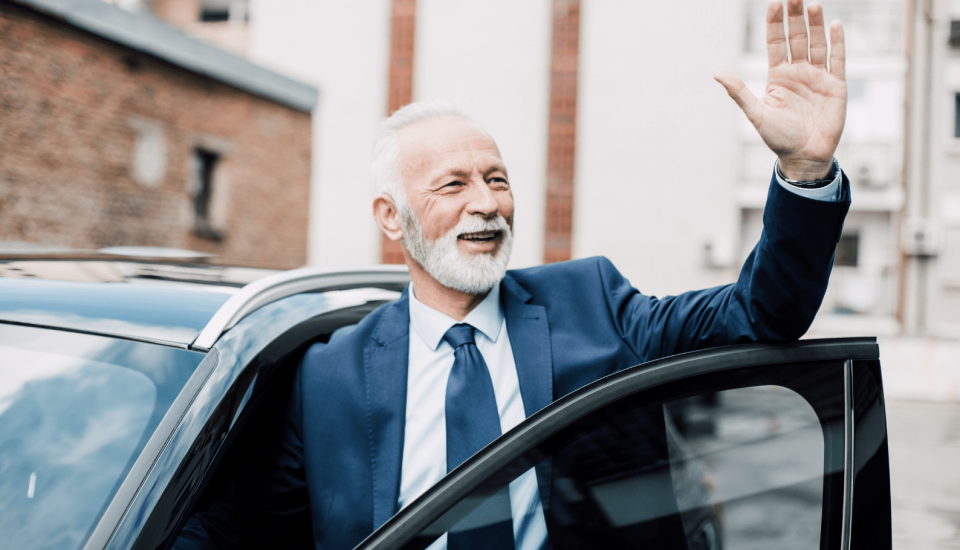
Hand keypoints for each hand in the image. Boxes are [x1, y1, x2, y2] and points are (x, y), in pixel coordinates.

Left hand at [715, 0, 845, 180]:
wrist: (803, 157)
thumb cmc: (778, 138)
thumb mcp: (756, 114)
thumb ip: (738, 92)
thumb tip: (717, 73)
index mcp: (778, 76)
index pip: (775, 43)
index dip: (775, 23)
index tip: (774, 2)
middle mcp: (798, 72)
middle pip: (797, 38)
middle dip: (795, 16)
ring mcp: (818, 77)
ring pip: (817, 44)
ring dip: (815, 25)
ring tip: (813, 4)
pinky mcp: (836, 85)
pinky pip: (838, 60)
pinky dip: (837, 43)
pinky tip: (836, 25)